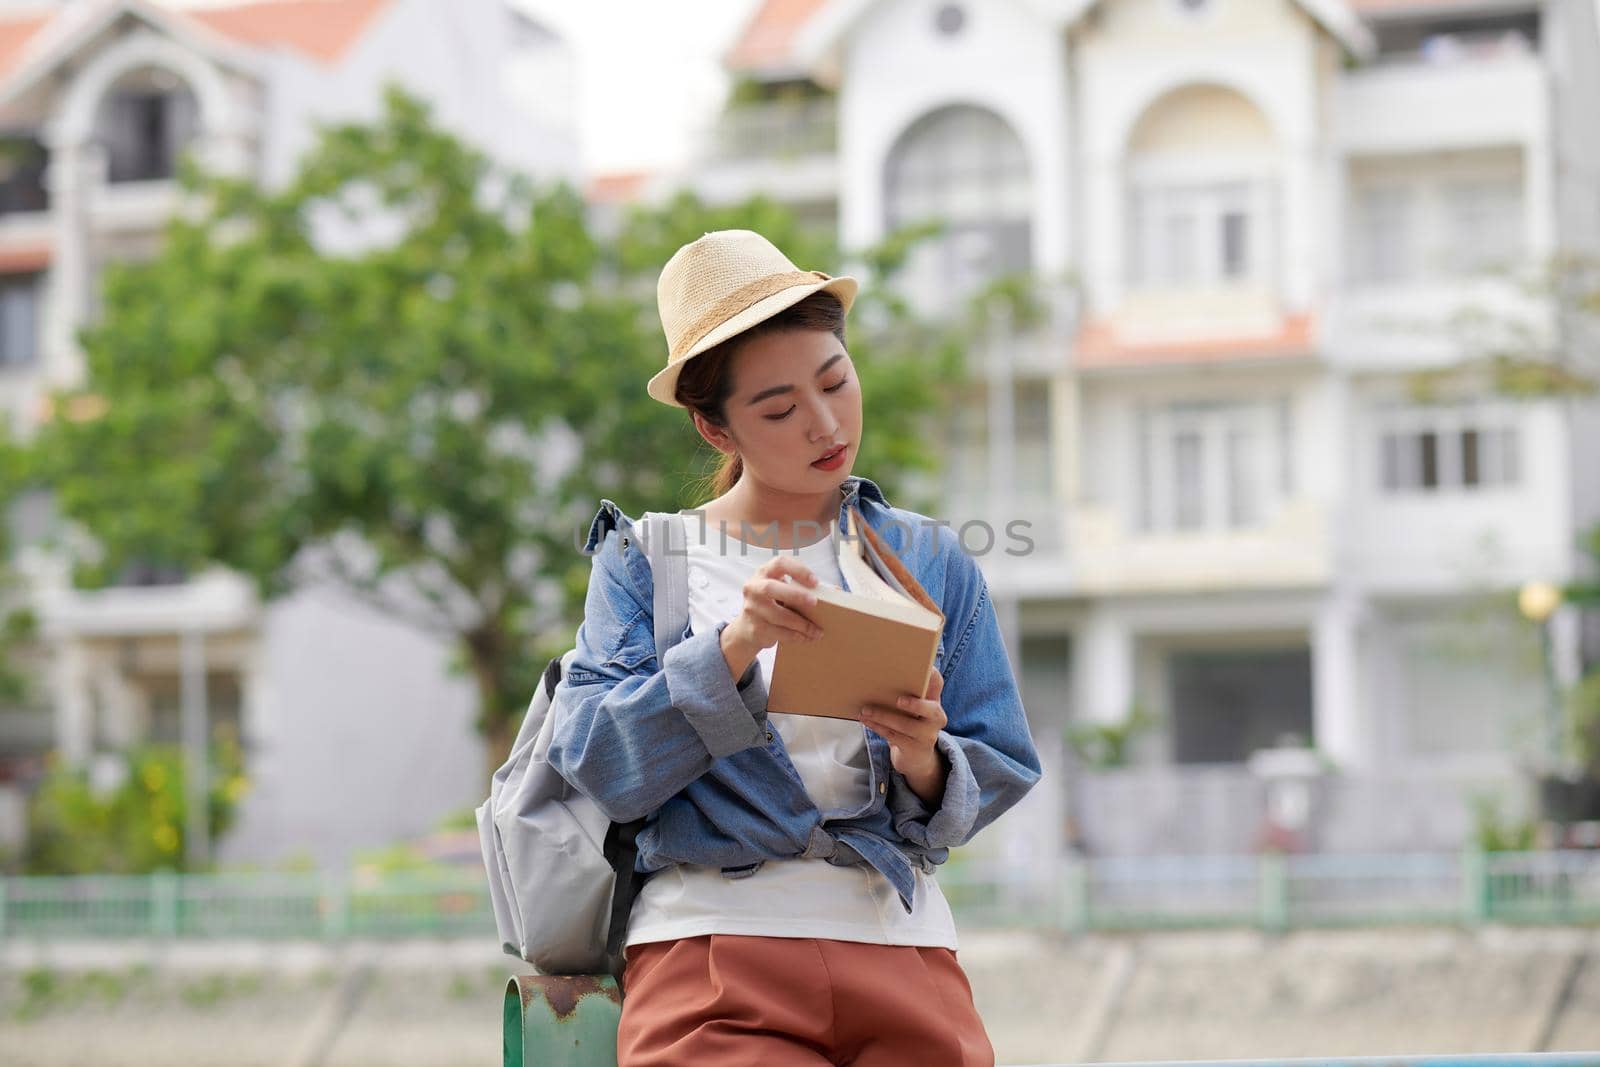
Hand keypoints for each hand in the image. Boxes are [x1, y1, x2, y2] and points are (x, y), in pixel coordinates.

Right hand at [720, 556, 823, 679]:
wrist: (746, 628)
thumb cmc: (773, 604)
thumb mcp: (783, 590)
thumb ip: (803, 588)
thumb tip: (836, 592)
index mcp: (765, 573)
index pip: (780, 563)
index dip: (798, 570)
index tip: (815, 581)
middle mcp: (754, 588)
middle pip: (771, 588)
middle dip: (795, 595)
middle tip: (815, 603)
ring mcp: (751, 609)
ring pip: (777, 615)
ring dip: (800, 624)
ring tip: (817, 630)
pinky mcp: (754, 628)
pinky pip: (777, 633)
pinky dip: (795, 636)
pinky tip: (806, 637)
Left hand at [859, 668, 945, 780]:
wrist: (917, 758)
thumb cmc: (910, 725)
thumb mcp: (913, 709)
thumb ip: (906, 694)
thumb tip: (878, 675)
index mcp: (934, 701)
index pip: (937, 684)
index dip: (932, 674)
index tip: (923, 667)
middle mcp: (936, 718)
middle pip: (931, 710)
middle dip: (915, 704)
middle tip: (898, 700)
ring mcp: (927, 735)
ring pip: (905, 725)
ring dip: (882, 716)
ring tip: (865, 710)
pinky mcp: (914, 749)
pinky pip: (893, 736)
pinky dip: (877, 726)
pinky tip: (866, 720)